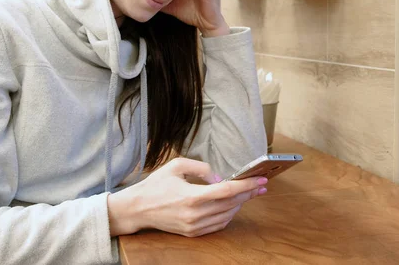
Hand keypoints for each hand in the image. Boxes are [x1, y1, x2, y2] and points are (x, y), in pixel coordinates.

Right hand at [107, 157, 267, 236]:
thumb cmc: (156, 184)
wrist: (136, 209)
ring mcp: (194, 227)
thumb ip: (201, 168)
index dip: (247, 185)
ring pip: (227, 216)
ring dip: (240, 204)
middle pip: (231, 204)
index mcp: (192, 197)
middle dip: (249, 193)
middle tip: (261, 185)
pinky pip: (218, 225)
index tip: (261, 180)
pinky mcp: (192, 233)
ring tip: (249, 193)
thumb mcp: (176, 165)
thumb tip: (220, 178)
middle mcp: (195, 215)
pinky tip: (233, 205)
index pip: (228, 191)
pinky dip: (229, 215)